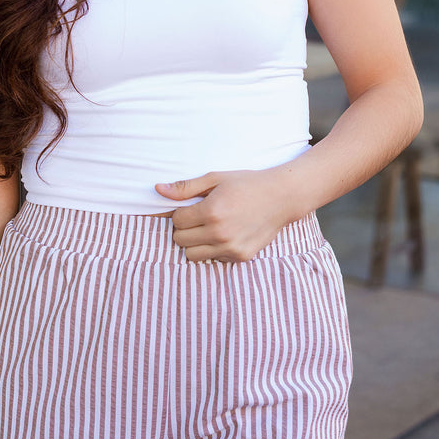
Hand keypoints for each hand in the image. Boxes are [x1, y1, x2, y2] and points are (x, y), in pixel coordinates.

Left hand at [154, 167, 309, 262]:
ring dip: (195, 243)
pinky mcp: (240, 257)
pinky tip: (225, 234)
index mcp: (211, 211)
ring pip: (192, 255)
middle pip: (180, 240)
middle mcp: (220, 233)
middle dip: (184, 228)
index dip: (181, 213)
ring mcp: (231, 247)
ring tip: (208, 228)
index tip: (192, 207)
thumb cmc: (246, 183)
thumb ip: (185, 187)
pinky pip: (213, 259)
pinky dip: (213, 249)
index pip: (177, 221)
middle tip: (198, 217)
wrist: (281, 197)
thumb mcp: (215, 178)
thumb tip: (158, 189)